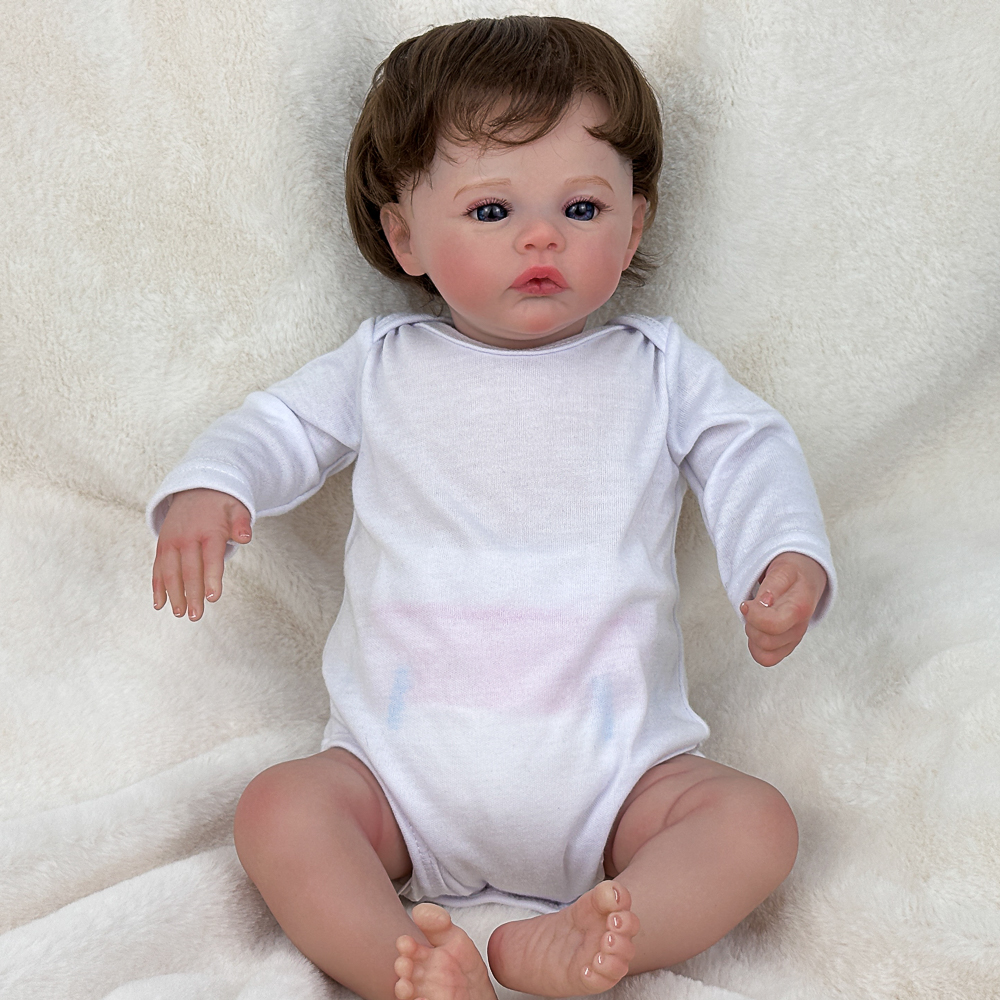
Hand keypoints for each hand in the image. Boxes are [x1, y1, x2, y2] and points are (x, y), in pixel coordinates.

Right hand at [152, 488, 251, 620]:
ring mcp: (172, 542)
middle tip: (196, 615)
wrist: (196, 488)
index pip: (211, 557)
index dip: (212, 577)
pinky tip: (159, 604)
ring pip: (171, 571)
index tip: (213, 597)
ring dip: (173, 594)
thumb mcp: (237, 509)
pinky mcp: (162, 545)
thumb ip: (242, 524)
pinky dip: (157, 586)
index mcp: (209, 531)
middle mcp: (187, 537)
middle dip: (192, 594)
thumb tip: (245, 537)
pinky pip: (158, 568)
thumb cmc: (221, 505)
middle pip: (189, 569)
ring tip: (179, 613)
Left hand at [739, 552, 826, 666]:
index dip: (754, 615)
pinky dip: (756, 647)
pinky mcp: (788, 645)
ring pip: (765, 652)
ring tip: (756, 617)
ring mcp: (794, 638)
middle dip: (751, 624)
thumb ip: (772, 585)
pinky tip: (757, 630)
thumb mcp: (782, 569)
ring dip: (753, 634)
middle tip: (752, 608)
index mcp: (800, 607)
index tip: (748, 603)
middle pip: (766, 641)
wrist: (808, 575)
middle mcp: (799, 626)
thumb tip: (765, 601)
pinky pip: (767, 658)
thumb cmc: (794, 573)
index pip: (773, 624)